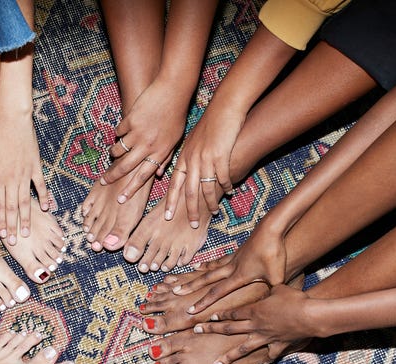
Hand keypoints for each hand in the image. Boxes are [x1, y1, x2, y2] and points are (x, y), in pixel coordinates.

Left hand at [0, 112, 48, 244]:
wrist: (12, 119)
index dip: (1, 221)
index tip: (3, 235)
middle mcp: (12, 180)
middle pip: (12, 208)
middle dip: (13, 226)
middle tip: (16, 241)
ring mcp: (25, 174)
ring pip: (26, 201)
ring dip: (26, 218)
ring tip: (28, 232)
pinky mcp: (35, 167)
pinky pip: (40, 186)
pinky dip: (44, 198)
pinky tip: (46, 209)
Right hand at [100, 77, 186, 201]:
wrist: (174, 90)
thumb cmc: (177, 116)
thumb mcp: (176, 140)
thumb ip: (165, 158)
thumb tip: (158, 174)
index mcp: (160, 153)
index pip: (143, 177)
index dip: (130, 189)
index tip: (121, 199)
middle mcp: (148, 146)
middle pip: (125, 167)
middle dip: (112, 177)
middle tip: (103, 182)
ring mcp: (138, 133)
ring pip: (118, 150)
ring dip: (113, 153)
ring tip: (112, 154)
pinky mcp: (130, 120)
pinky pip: (118, 132)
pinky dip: (118, 133)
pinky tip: (122, 131)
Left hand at [169, 102, 243, 227]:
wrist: (224, 107)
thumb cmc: (210, 124)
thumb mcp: (193, 141)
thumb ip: (188, 158)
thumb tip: (184, 173)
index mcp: (184, 158)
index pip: (174, 184)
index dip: (170, 201)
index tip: (166, 216)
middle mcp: (192, 160)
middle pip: (189, 192)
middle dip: (190, 210)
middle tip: (191, 225)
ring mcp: (206, 158)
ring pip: (206, 188)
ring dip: (210, 202)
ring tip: (214, 212)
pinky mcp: (220, 155)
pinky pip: (222, 178)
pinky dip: (226, 187)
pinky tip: (230, 192)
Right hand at [173, 221, 288, 313]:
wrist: (272, 228)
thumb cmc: (275, 252)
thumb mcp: (277, 276)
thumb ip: (272, 291)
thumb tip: (274, 303)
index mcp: (238, 276)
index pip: (217, 292)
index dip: (203, 302)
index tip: (190, 310)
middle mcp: (231, 268)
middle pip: (206, 279)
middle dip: (190, 286)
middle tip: (176, 291)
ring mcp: (233, 258)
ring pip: (210, 268)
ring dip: (197, 273)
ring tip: (184, 277)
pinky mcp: (237, 251)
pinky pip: (219, 260)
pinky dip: (209, 264)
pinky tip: (203, 265)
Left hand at [193, 284, 311, 363]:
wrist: (311, 316)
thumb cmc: (295, 299)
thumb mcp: (280, 288)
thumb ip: (271, 289)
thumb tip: (270, 283)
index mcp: (253, 311)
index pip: (231, 313)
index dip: (219, 315)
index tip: (208, 317)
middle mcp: (255, 326)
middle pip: (228, 329)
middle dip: (211, 330)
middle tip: (196, 331)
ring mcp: (265, 338)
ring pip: (241, 349)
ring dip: (227, 358)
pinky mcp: (278, 345)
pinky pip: (271, 353)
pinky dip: (268, 358)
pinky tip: (265, 363)